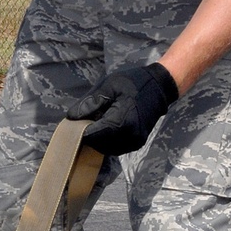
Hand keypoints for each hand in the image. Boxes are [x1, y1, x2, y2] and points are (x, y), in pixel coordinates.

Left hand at [65, 63, 179, 156]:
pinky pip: (115, 147)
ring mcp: (135, 142)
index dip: (80, 132)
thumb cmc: (134, 83)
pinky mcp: (137, 144)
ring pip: (106, 148)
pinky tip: (105, 126)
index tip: (72, 125)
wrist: (159, 86)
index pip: (93, 135)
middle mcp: (130, 136)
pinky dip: (107, 140)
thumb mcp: (109, 86)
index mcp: (122, 121)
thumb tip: (71, 117)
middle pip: (99, 144)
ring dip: (97, 139)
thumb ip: (91, 103)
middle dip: (88, 135)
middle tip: (83, 120)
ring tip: (96, 122)